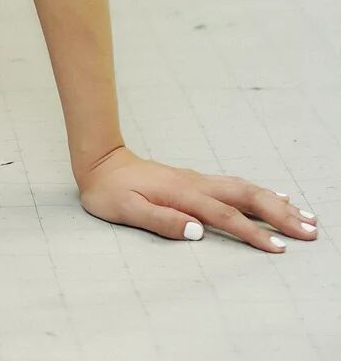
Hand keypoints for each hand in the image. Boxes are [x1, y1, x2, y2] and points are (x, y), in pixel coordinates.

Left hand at [76, 145, 318, 252]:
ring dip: (276, 203)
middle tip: (310, 231)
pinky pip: (236, 186)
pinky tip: (274, 195)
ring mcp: (199, 181)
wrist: (100, 162)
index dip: (253, 234)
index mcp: (184, 195)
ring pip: (245, 189)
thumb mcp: (127, 210)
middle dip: (280, 215)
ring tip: (304, 216)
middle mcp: (197, 184)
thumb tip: (197, 230)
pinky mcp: (197, 181)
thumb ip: (162, 220)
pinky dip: (260, 192)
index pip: (226, 217)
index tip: (279, 249)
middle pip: (246, 198)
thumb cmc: (111, 192)